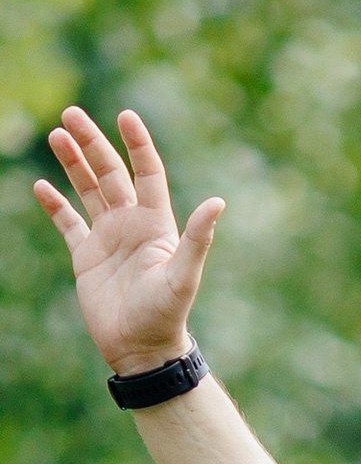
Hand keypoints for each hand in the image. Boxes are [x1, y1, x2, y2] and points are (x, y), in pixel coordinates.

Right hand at [33, 106, 224, 377]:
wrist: (142, 350)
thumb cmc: (166, 315)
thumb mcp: (183, 275)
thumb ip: (197, 238)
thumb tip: (218, 203)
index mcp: (156, 224)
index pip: (146, 173)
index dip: (137, 144)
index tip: (125, 115)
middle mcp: (132, 225)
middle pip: (111, 173)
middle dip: (92, 143)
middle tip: (70, 113)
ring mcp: (108, 239)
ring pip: (88, 190)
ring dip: (73, 163)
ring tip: (57, 134)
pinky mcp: (86, 257)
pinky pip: (68, 223)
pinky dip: (54, 204)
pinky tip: (41, 185)